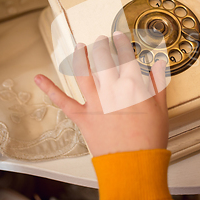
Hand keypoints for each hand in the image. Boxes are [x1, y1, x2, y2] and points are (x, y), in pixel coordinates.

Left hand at [34, 31, 167, 156]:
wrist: (134, 164)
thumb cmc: (149, 140)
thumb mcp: (160, 109)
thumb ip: (158, 83)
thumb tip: (159, 65)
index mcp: (132, 85)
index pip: (125, 56)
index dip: (121, 43)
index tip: (118, 36)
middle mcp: (111, 90)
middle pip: (103, 59)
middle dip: (101, 46)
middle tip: (100, 39)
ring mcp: (95, 102)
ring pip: (83, 72)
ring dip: (80, 56)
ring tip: (80, 47)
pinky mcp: (82, 117)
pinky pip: (63, 101)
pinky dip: (49, 89)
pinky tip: (39, 79)